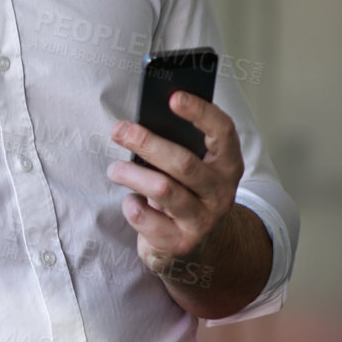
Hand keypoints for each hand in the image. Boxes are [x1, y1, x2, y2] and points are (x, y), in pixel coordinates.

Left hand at [106, 91, 244, 274]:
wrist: (194, 245)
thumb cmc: (184, 191)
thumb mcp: (189, 166)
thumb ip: (175, 144)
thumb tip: (138, 120)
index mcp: (227, 164)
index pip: (223, 132)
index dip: (200, 112)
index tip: (174, 97)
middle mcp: (221, 192)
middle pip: (183, 163)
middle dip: (147, 143)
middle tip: (119, 130)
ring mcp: (203, 220)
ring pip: (163, 190)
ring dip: (131, 175)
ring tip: (114, 169)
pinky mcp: (181, 243)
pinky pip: (147, 220)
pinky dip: (132, 207)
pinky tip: (131, 201)